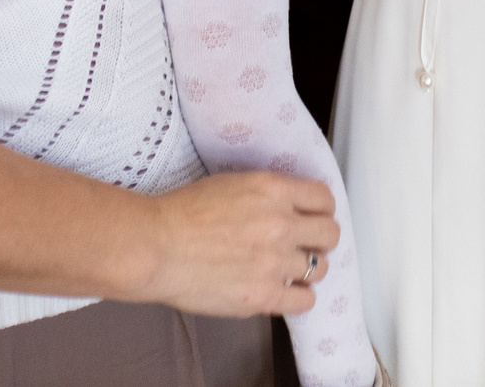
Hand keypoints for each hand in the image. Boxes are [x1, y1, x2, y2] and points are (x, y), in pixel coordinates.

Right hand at [130, 171, 341, 317]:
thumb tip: (288, 206)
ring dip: (308, 269)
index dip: (321, 210)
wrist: (154, 247)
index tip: (315, 218)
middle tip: (307, 245)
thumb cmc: (180, 215)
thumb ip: (266, 195)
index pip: (323, 198)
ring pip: (321, 268)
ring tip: (289, 270)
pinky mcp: (263, 294)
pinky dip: (299, 297)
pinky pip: (305, 300)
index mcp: (272, 190)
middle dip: (321, 239)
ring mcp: (274, 261)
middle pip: (330, 234)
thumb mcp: (231, 184)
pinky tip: (284, 292)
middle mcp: (280, 224)